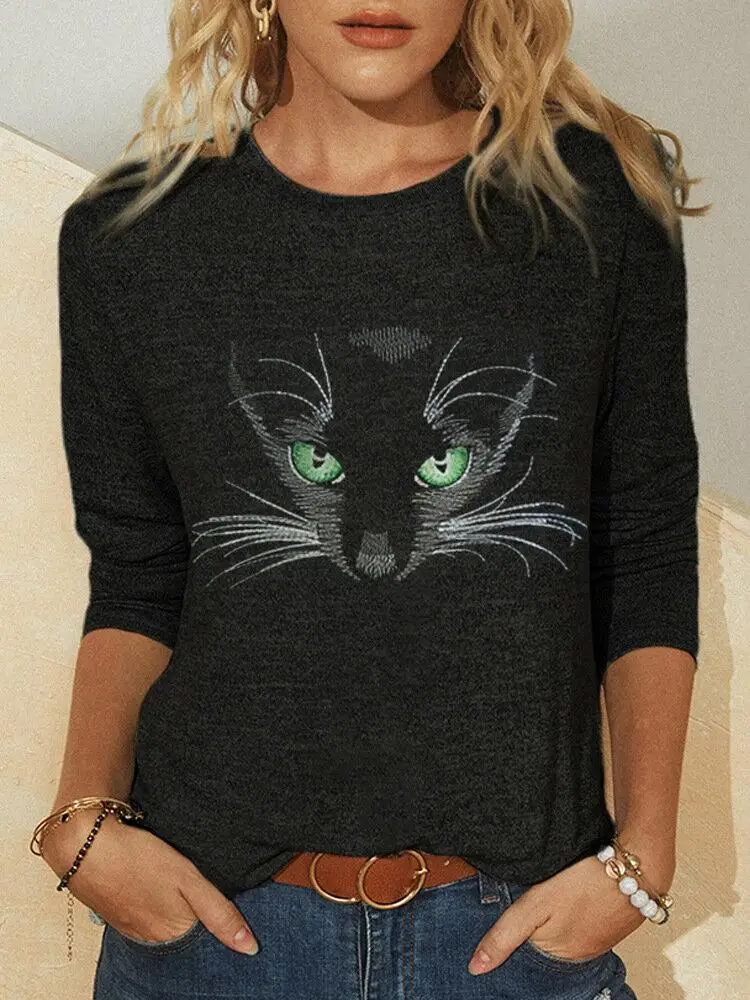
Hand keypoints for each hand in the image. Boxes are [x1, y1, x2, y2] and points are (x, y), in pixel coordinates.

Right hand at [40, 810, 259, 954]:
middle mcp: (151, 939)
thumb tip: (250, 948)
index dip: (218, 922)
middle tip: (197, 886)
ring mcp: (131, 927)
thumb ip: (219, 913)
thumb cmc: (140, 859)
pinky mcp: (117, 912)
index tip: (226, 903)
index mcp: (172, 935)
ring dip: (174, 908)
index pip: (206, 940)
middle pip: (184, 932)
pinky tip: (156, 884)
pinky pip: (145, 914)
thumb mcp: (188, 880)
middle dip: (197, 916)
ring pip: (164, 922)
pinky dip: (155, 902)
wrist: (84, 845)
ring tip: (178, 884)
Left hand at [468, 852, 664, 974]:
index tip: (499, 925)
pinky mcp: (607, 925)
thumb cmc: (586, 884)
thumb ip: (506, 934)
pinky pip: (579, 926)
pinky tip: (565, 901)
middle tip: (524, 906)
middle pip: (542, 947)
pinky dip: (569, 916)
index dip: (508, 942)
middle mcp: (578, 956)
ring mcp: (595, 942)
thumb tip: (475, 968)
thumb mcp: (537, 906)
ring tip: (544, 903)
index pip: (523, 958)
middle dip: (529, 932)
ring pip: (560, 935)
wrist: (638, 867)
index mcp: (559, 957)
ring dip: (550, 922)